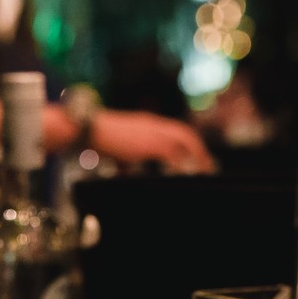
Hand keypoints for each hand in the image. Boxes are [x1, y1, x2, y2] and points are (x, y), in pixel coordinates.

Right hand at [88, 110, 215, 172]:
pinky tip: (186, 175)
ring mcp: (152, 132)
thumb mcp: (116, 146)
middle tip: (208, 167)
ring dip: (196, 156)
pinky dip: (182, 164)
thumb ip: (126, 155)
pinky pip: (173, 154)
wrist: (89, 129)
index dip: (188, 143)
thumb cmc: (97, 139)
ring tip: (204, 172)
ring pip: (184, 142)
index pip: (175, 130)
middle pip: (185, 134)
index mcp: (147, 123)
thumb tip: (126, 169)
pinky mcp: (149, 143)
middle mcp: (153, 124)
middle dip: (199, 150)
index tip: (196, 157)